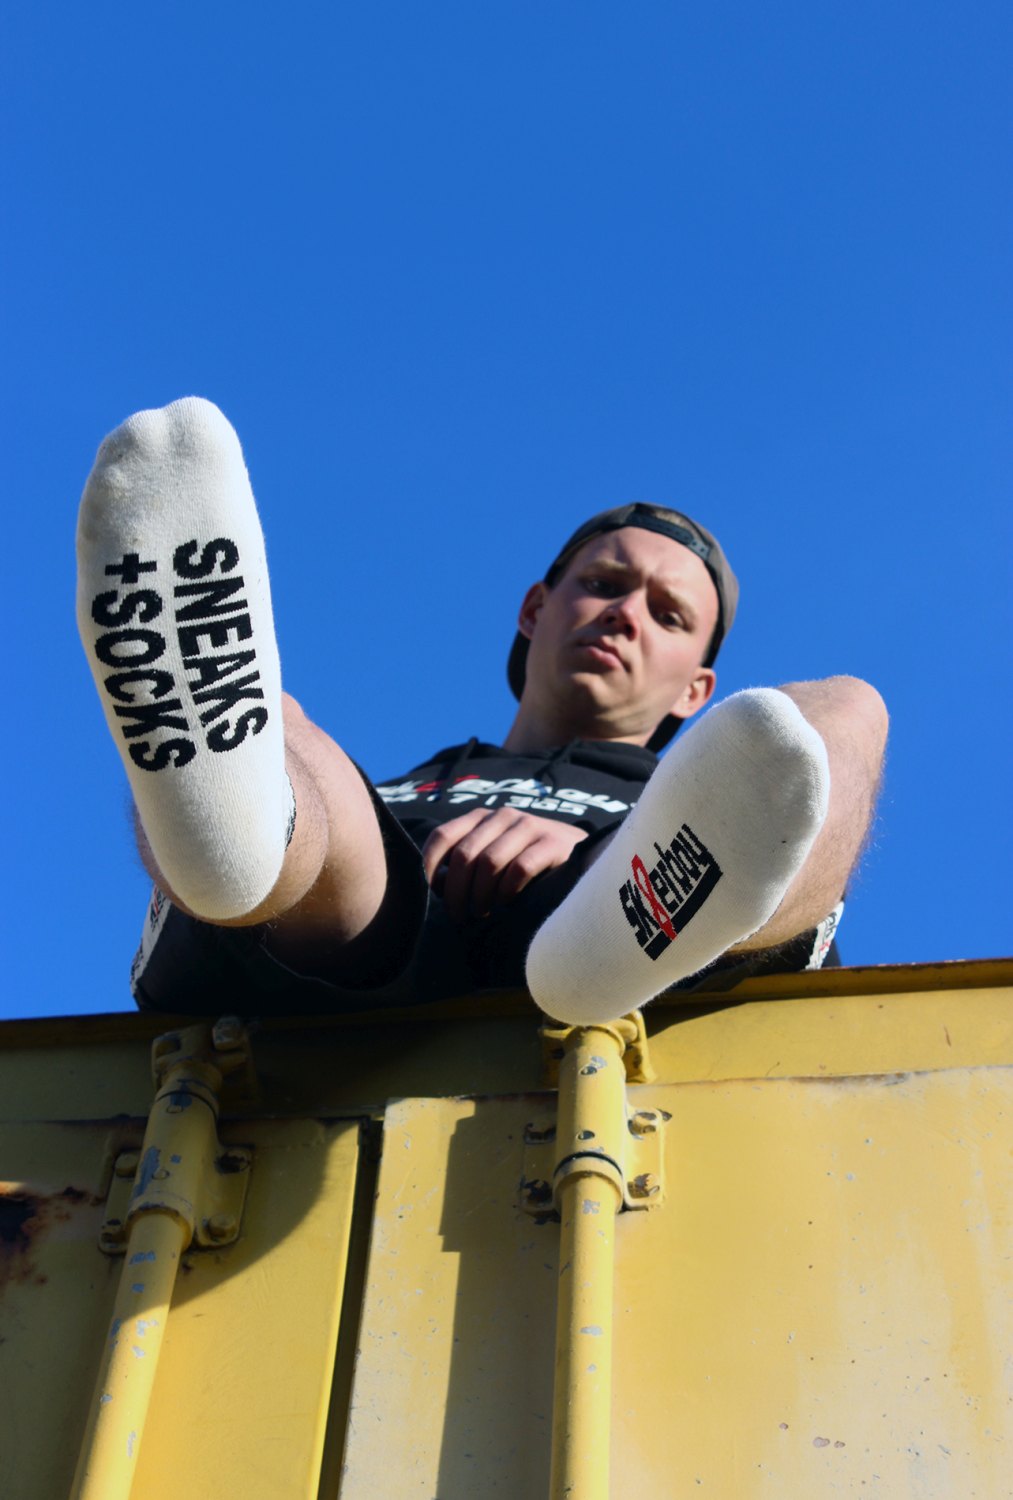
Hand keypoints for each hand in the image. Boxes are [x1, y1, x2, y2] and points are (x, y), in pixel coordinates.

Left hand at [421, 808, 588, 920]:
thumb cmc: (528, 863)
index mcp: (481, 818)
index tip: (430, 894)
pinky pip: (519, 869)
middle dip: (456, 892)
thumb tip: (434, 884)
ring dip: (480, 896)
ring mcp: (529, 826)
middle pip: (464, 855)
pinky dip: (507, 891)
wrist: (582, 857)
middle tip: (459, 916)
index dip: (429, 866)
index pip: (442, 836)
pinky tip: (508, 903)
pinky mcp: (552, 842)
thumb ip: (466, 864)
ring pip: (489, 863)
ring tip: (482, 913)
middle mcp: (502, 816)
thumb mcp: (494, 857)